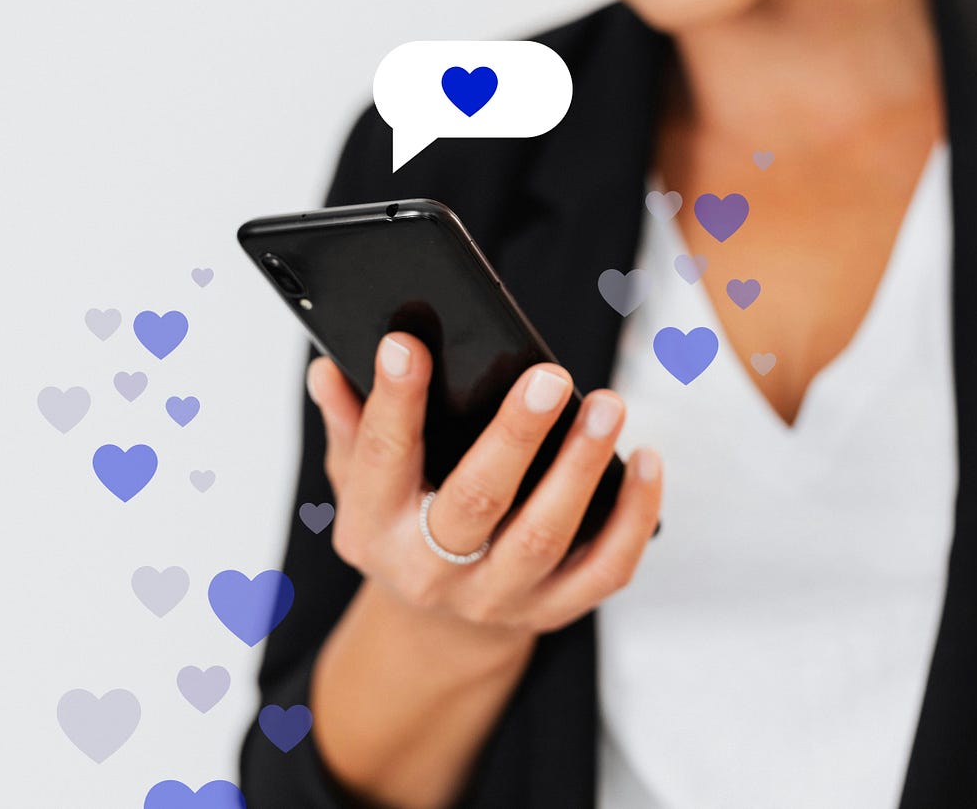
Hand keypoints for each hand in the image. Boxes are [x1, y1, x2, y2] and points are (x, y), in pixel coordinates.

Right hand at [307, 331, 662, 637]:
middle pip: (476, 502)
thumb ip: (351, 427)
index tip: (406, 344)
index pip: (382, 460)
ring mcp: (497, 596)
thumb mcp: (362, 486)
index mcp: (374, 531)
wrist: (440, 632)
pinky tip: (646, 461)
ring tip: (606, 406)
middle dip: (514, 437)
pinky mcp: (554, 609)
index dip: (394, 401)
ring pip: (545, 535)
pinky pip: (605, 567)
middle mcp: (432, 571)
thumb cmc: (404, 530)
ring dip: (580, 467)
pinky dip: (633, 515)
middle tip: (548, 377)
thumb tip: (330, 367)